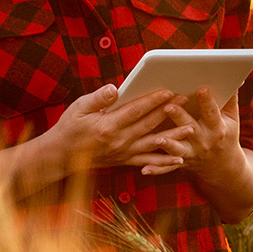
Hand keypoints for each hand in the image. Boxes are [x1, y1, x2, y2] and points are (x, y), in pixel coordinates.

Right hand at [42, 84, 194, 173]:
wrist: (61, 156)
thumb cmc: (70, 127)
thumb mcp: (78, 108)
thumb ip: (98, 98)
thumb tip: (115, 88)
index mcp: (108, 125)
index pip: (135, 110)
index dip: (153, 100)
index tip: (168, 91)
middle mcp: (119, 141)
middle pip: (149, 125)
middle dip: (169, 112)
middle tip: (187, 101)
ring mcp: (124, 153)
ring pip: (154, 145)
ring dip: (174, 137)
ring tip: (191, 128)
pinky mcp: (125, 161)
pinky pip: (148, 163)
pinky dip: (164, 162)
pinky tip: (180, 159)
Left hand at [139, 86, 243, 180]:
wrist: (223, 167)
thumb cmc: (226, 135)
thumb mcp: (232, 118)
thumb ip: (231, 98)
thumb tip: (238, 78)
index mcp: (217, 128)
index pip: (212, 112)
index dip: (207, 101)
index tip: (201, 88)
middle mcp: (203, 141)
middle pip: (189, 128)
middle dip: (179, 117)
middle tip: (168, 106)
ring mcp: (191, 153)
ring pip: (177, 149)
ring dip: (168, 144)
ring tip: (157, 138)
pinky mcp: (181, 163)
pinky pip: (167, 168)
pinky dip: (156, 169)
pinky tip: (145, 169)